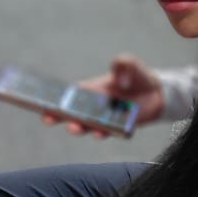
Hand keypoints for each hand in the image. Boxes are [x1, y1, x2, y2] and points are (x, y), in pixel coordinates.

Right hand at [41, 54, 163, 136]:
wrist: (158, 93)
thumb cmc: (137, 76)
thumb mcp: (129, 63)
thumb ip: (122, 63)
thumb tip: (119, 80)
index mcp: (91, 90)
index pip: (67, 96)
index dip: (52, 100)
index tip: (40, 104)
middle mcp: (95, 107)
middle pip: (72, 114)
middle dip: (59, 117)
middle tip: (49, 118)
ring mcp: (106, 118)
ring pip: (88, 126)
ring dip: (80, 128)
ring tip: (75, 127)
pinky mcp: (119, 127)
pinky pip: (109, 132)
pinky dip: (104, 133)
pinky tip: (102, 132)